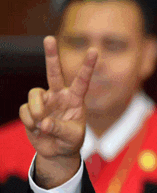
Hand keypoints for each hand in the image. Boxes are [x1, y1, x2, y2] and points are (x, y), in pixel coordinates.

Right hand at [19, 36, 97, 187]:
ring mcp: (45, 101)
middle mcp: (59, 96)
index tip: (94, 50)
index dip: (88, 66)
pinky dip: (29, 121)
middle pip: (54, 72)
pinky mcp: (31, 109)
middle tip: (49, 38)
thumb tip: (43, 122)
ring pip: (34, 93)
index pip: (82, 80)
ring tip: (40, 124)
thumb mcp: (72, 137)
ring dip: (35, 110)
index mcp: (75, 100)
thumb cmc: (70, 142)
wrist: (57, 152)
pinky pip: (25, 110)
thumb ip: (60, 129)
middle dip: (51, 55)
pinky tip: (37, 130)